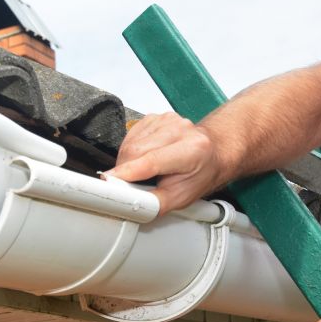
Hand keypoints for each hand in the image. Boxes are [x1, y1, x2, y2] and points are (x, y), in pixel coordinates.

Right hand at [105, 112, 222, 214]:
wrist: (210, 155)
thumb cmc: (198, 176)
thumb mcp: (179, 199)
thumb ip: (153, 203)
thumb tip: (129, 203)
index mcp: (192, 149)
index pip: (150, 161)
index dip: (126, 173)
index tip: (110, 183)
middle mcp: (179, 129)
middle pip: (136, 150)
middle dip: (125, 171)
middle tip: (130, 186)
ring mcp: (166, 120)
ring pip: (130, 143)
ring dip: (127, 162)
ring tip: (143, 172)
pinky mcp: (154, 117)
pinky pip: (130, 136)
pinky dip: (130, 152)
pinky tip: (143, 158)